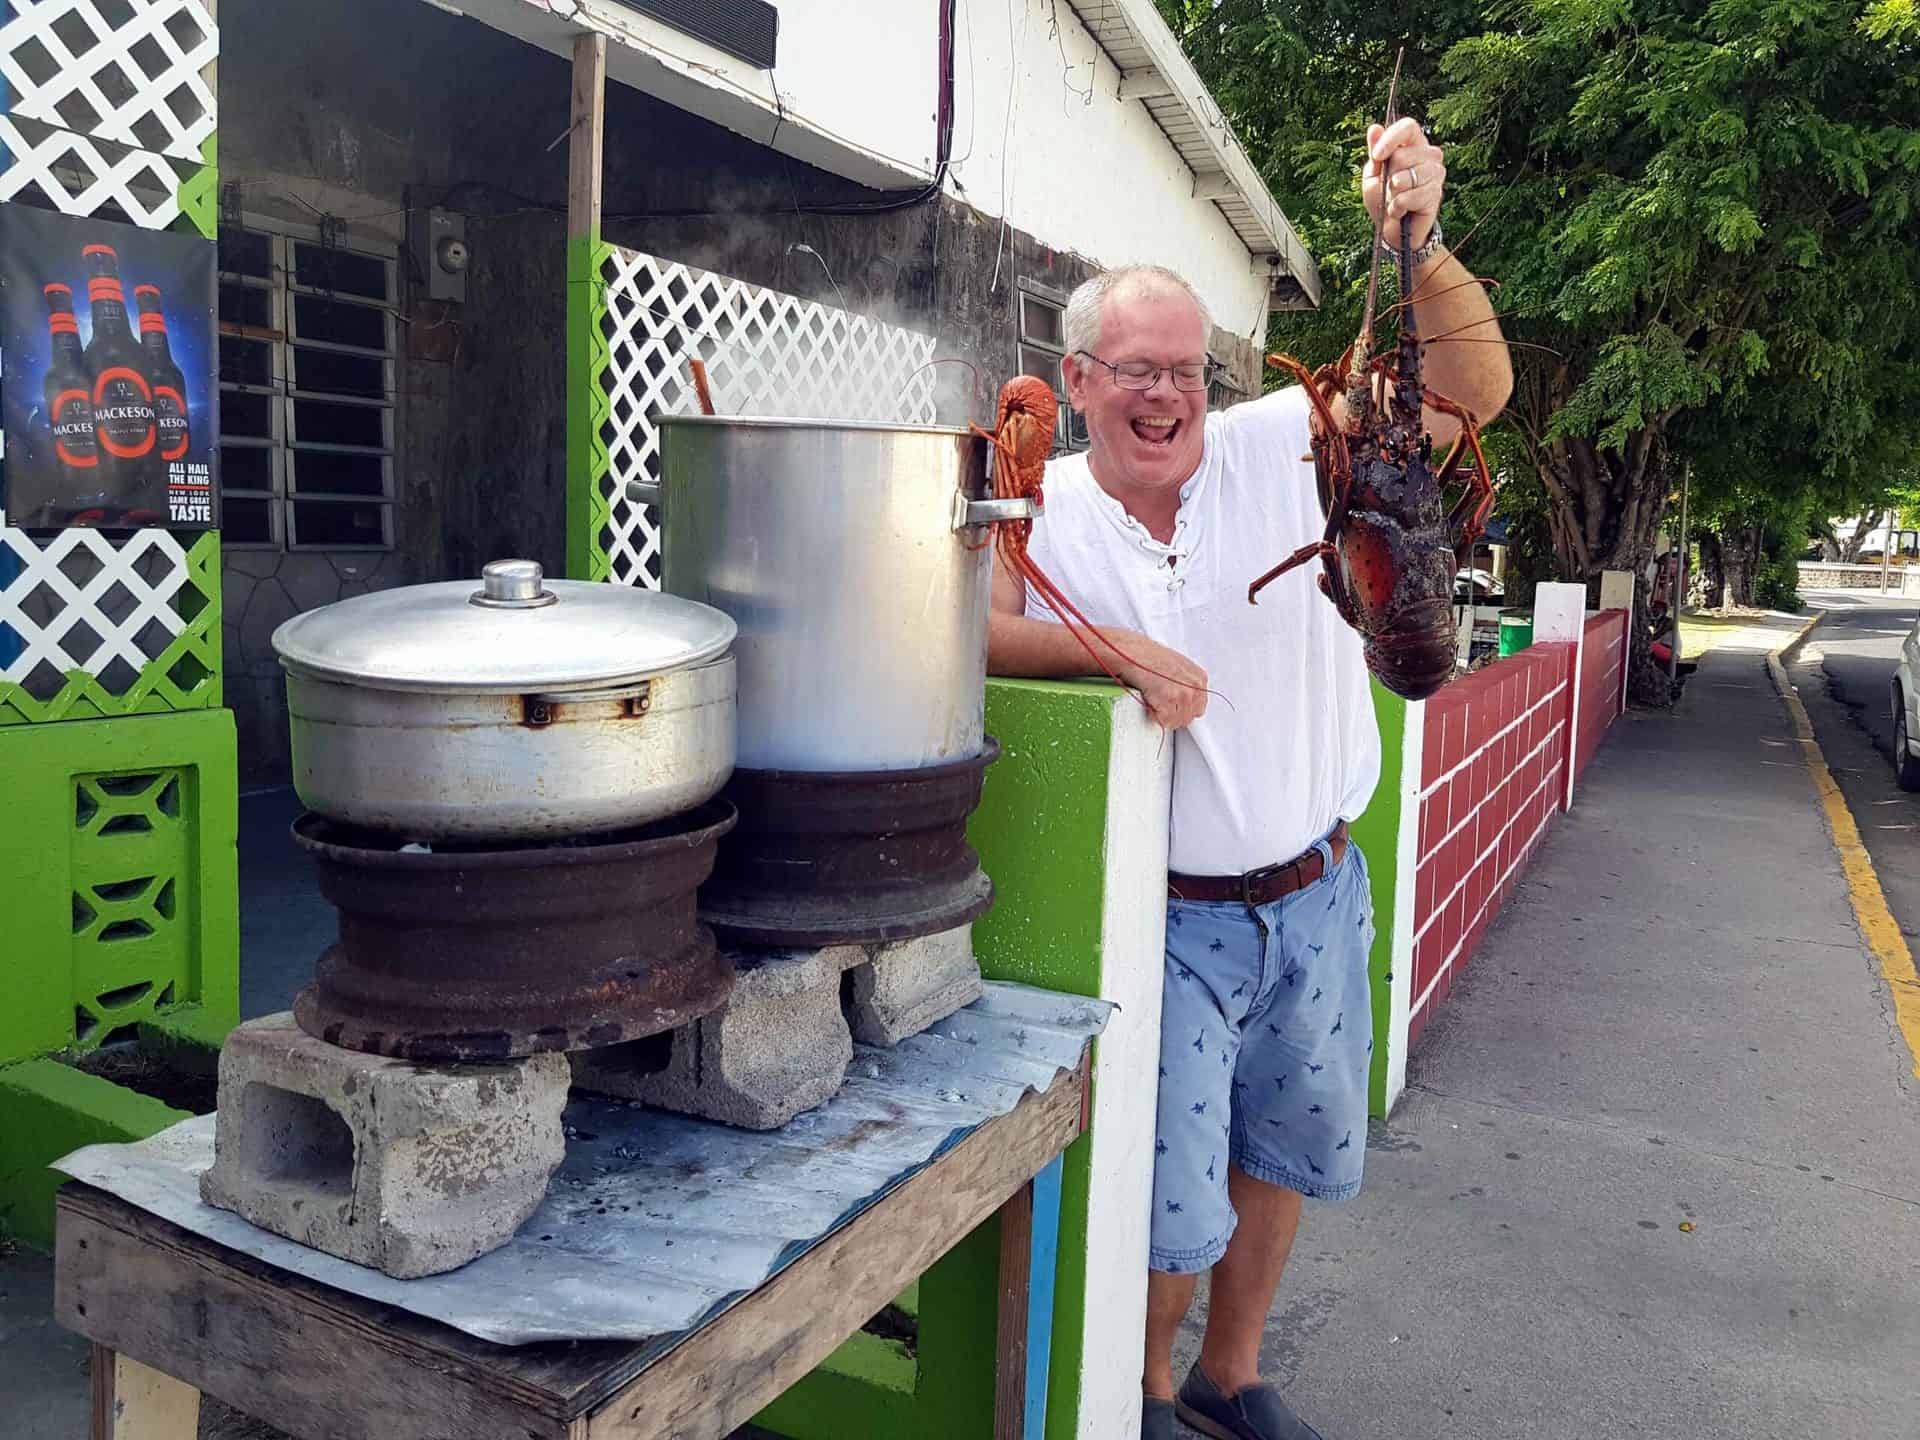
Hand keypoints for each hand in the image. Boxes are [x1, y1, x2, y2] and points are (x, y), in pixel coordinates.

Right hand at [1107, 629, 1208, 730]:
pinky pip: (1163, 720)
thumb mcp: (1177, 666)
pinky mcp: (1168, 698)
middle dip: (1173, 715)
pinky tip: (1148, 702)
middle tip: (1161, 707)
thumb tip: (1184, 699)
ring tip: (1154, 702)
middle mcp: (1194, 686)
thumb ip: (1186, 684)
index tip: (1173, 708)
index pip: (1199, 708)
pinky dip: (1153, 715)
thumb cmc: (1149, 657)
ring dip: (1163, 717)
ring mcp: (1183, 693)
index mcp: (1199, 678)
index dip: (1183, 710)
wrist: (1132, 653)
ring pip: (1176, 721)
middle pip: (1188, 717)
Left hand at [1362, 117, 1444, 251]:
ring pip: (1406, 177)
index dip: (1391, 139)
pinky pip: (1410, 196)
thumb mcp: (1373, 175)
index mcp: (1413, 144)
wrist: (1393, 229)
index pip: (1408, 127)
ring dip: (1392, 194)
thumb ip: (1376, 153)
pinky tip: (1400, 210)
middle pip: (1402, 155)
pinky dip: (1398, 206)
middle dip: (1388, 176)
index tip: (1377, 156)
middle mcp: (1429, 154)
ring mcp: (1436, 172)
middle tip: (1390, 188)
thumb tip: (1374, 128)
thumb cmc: (1383, 199)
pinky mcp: (1436, 192)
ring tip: (1394, 200)